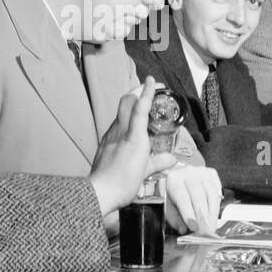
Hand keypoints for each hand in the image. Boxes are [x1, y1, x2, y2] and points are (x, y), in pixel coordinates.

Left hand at [90, 77, 177, 214]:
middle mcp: (120, 131)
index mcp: (134, 137)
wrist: (99, 191)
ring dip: (131, 104)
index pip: (140, 108)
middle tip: (148, 89)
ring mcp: (110, 136)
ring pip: (120, 112)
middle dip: (137, 91)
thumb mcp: (145, 172)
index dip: (147, 92)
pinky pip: (116, 125)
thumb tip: (171, 158)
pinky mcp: (104, 143)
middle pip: (126, 102)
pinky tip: (130, 128)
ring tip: (142, 107)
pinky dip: (125, 119)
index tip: (152, 80)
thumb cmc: (124, 182)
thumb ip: (159, 162)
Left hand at [162, 164, 221, 235]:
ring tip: (211, 226)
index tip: (194, 227)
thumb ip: (174, 218)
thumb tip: (183, 230)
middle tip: (206, 231)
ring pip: (211, 193)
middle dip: (203, 216)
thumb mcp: (167, 205)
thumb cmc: (172, 192)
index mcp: (173, 179)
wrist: (177, 175)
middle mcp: (187, 172)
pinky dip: (217, 203)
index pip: (182, 198)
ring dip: (212, 212)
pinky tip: (214, 214)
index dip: (189, 214)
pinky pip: (217, 189)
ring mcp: (201, 171)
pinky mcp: (211, 173)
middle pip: (199, 196)